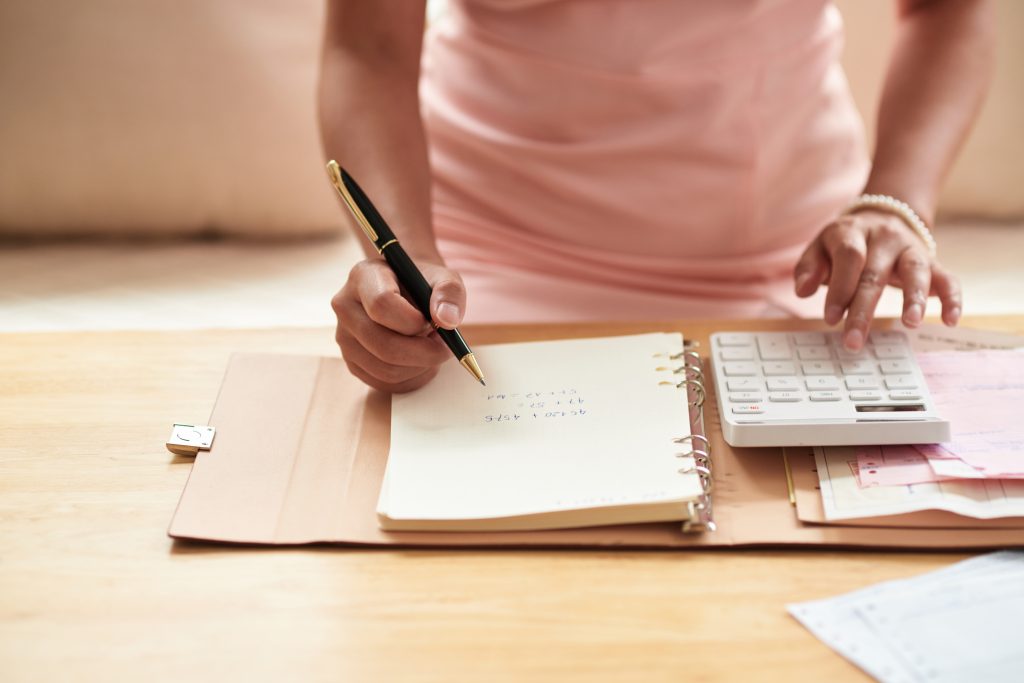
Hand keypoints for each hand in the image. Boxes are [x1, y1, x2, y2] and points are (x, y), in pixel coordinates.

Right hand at [331, 257, 465, 392]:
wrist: (406, 293)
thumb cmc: (422, 284)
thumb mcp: (442, 277)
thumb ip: (449, 292)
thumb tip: (446, 320)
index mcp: (363, 277)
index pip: (381, 304)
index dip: (413, 321)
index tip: (434, 323)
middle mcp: (346, 307)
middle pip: (383, 344)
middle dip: (423, 352)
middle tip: (445, 346)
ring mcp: (344, 337)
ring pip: (386, 369)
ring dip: (420, 366)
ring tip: (432, 348)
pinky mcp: (352, 362)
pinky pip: (384, 383)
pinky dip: (412, 378)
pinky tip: (421, 360)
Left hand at [794, 210, 961, 349]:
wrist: (883, 215)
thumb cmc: (844, 243)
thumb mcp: (819, 247)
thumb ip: (808, 268)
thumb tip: (802, 291)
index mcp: (852, 232)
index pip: (849, 257)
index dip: (840, 287)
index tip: (830, 318)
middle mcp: (885, 237)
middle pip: (875, 273)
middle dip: (863, 310)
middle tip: (853, 341)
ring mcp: (911, 248)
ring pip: (916, 270)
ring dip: (914, 297)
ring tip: (911, 323)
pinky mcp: (932, 261)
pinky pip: (947, 277)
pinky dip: (952, 298)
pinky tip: (951, 320)